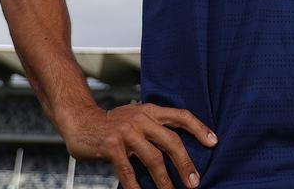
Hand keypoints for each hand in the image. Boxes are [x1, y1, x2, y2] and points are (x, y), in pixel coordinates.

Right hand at [61, 102, 217, 188]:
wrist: (80, 120)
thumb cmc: (112, 124)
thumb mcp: (136, 118)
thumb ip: (155, 128)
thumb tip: (180, 150)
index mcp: (150, 111)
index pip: (181, 116)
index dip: (199, 128)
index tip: (214, 143)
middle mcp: (141, 119)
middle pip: (171, 141)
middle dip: (185, 164)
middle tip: (194, 182)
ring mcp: (126, 132)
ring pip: (153, 159)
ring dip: (165, 180)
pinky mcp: (111, 146)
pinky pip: (128, 171)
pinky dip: (136, 187)